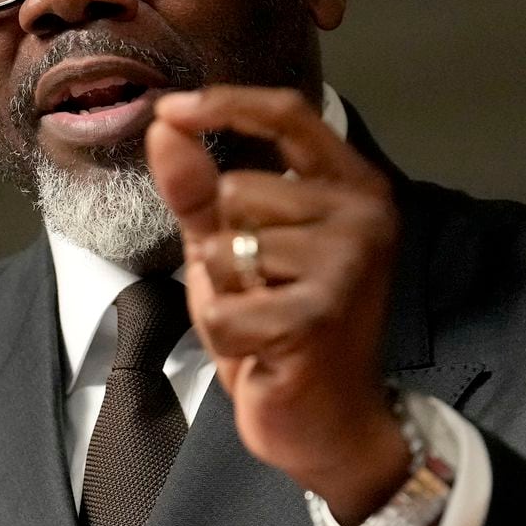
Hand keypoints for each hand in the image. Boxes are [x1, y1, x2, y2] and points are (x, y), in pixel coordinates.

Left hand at [146, 85, 410, 525]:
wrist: (329, 421)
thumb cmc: (283, 326)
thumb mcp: (232, 246)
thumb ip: (198, 187)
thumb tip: (163, 126)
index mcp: (351, 185)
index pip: (288, 114)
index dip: (224, 104)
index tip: (168, 108)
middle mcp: (362, 214)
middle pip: (239, 188)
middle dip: (226, 243)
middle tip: (263, 287)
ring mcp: (347, 262)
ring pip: (225, 246)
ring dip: (225, 289)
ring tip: (266, 315)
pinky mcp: (320, 314)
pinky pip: (222, 304)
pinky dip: (223, 332)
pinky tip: (264, 347)